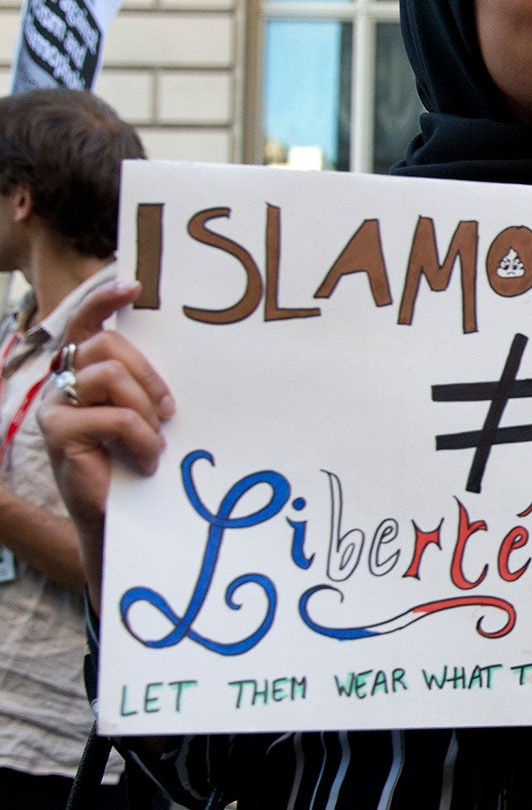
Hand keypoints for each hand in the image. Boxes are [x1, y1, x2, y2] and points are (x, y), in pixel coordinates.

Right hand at [36, 280, 174, 609]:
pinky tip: (145, 462)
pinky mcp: (58, 434)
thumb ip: (152, 387)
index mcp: (87, 374)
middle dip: (149, 374)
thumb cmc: (144, 468)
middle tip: (169, 410)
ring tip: (155, 444)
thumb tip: (197, 353)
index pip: (88, 325)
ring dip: (144, 411)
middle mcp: (64, 385)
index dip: (104, 301)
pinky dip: (139, 438)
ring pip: (109, 376)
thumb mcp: (153, 419)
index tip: (135, 285)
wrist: (127, 523)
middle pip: (107, 347)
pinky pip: (111, 416)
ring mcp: (56, 408)